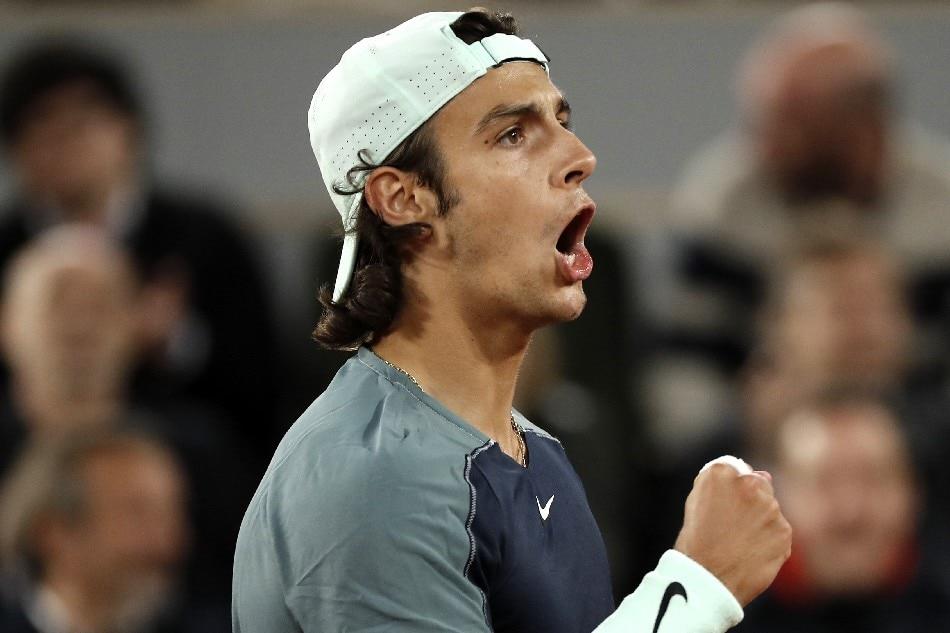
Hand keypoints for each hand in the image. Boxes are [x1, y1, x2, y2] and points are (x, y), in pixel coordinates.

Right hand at [673, 462, 791, 605]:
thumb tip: (761, 475)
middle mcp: (749, 483)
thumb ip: (723, 483)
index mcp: (720, 472)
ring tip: (739, 542)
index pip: (735, 469)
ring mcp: (770, 507)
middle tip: (733, 526)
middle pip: (758, 484)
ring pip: (770, 509)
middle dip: (751, 501)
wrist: (707, 578)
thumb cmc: (697, 541)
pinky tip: (750, 552)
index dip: (730, 489)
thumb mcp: (697, 501)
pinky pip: (779, 531)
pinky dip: (769, 540)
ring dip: (760, 521)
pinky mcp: (784, 530)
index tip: (724, 506)